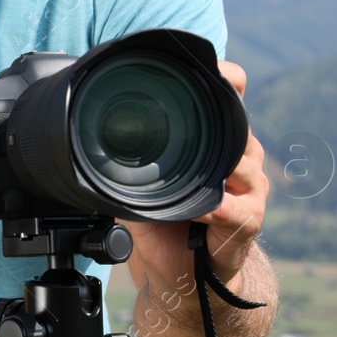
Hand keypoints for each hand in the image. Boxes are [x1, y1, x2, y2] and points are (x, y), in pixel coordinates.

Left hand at [119, 60, 268, 300]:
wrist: (183, 272)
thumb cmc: (167, 221)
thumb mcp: (142, 182)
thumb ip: (125, 159)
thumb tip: (87, 138)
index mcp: (216, 141)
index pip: (231, 97)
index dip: (228, 77)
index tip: (214, 64)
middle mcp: (239, 158)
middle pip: (240, 124)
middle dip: (223, 115)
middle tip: (195, 112)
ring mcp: (248, 189)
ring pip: (243, 161)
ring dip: (217, 163)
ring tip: (194, 168)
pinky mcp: (249, 220)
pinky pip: (234, 207)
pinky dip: (213, 206)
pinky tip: (197, 208)